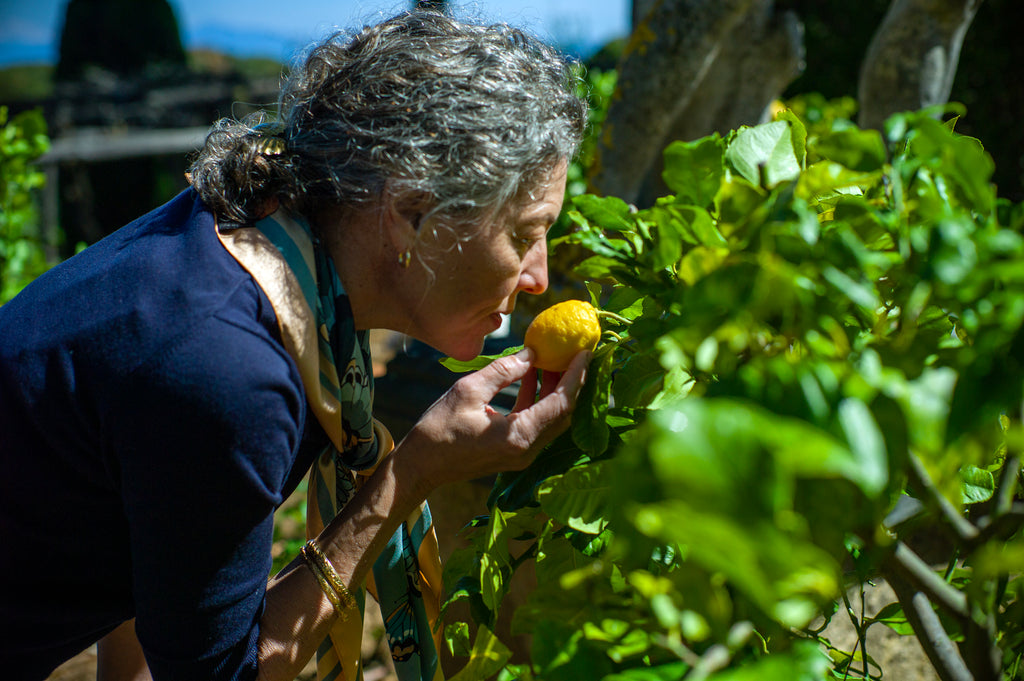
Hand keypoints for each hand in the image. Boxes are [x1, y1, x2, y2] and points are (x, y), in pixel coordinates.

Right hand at [397, 347, 589, 491]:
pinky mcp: (514, 452)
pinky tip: (532, 374)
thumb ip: (503, 371)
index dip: (575, 375)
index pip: (561, 402)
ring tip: (554, 356)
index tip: (585, 351)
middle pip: (563, 413)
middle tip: (575, 351)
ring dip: (554, 388)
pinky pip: (536, 423)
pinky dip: (538, 399)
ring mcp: (522, 454)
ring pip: (551, 418)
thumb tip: (531, 353)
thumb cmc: (438, 429)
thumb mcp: (469, 390)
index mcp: (519, 436)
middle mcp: (527, 449)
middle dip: (571, 381)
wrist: (420, 466)